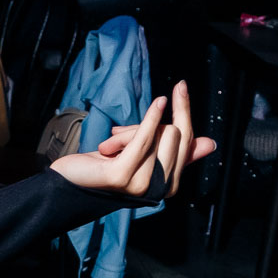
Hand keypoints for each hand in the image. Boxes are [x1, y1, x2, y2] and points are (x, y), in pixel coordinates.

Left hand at [51, 81, 213, 201]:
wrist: (68, 183)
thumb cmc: (103, 167)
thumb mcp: (143, 154)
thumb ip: (174, 149)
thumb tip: (209, 143)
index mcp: (169, 186)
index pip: (187, 141)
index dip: (184, 112)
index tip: (181, 86)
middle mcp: (159, 190)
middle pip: (174, 134)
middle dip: (148, 125)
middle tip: (120, 138)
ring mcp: (142, 185)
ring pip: (158, 134)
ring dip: (129, 132)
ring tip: (110, 147)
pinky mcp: (122, 177)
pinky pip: (143, 138)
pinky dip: (151, 118)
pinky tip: (159, 104)